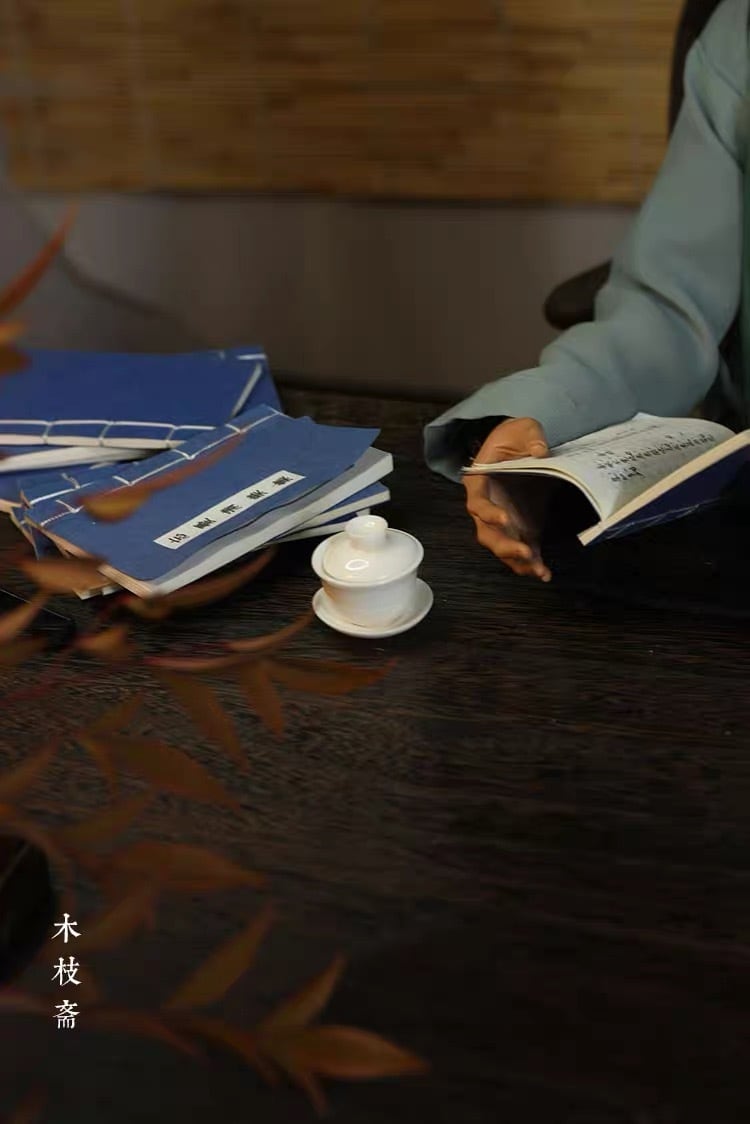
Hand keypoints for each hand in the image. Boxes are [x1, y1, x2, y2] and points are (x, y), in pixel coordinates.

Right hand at [462, 417, 552, 580]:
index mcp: (479, 483)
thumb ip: (531, 437)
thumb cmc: (514, 436)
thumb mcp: (523, 428)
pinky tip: (544, 573)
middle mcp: (487, 507)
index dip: (489, 514)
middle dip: (504, 546)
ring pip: (502, 548)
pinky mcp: (520, 528)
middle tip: (524, 552)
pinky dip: (531, 564)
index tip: (505, 520)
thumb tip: (541, 451)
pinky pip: (522, 550)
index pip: (478, 503)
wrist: (520, 447)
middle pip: (487, 534)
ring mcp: (502, 522)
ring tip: (537, 570)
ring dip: (518, 561)